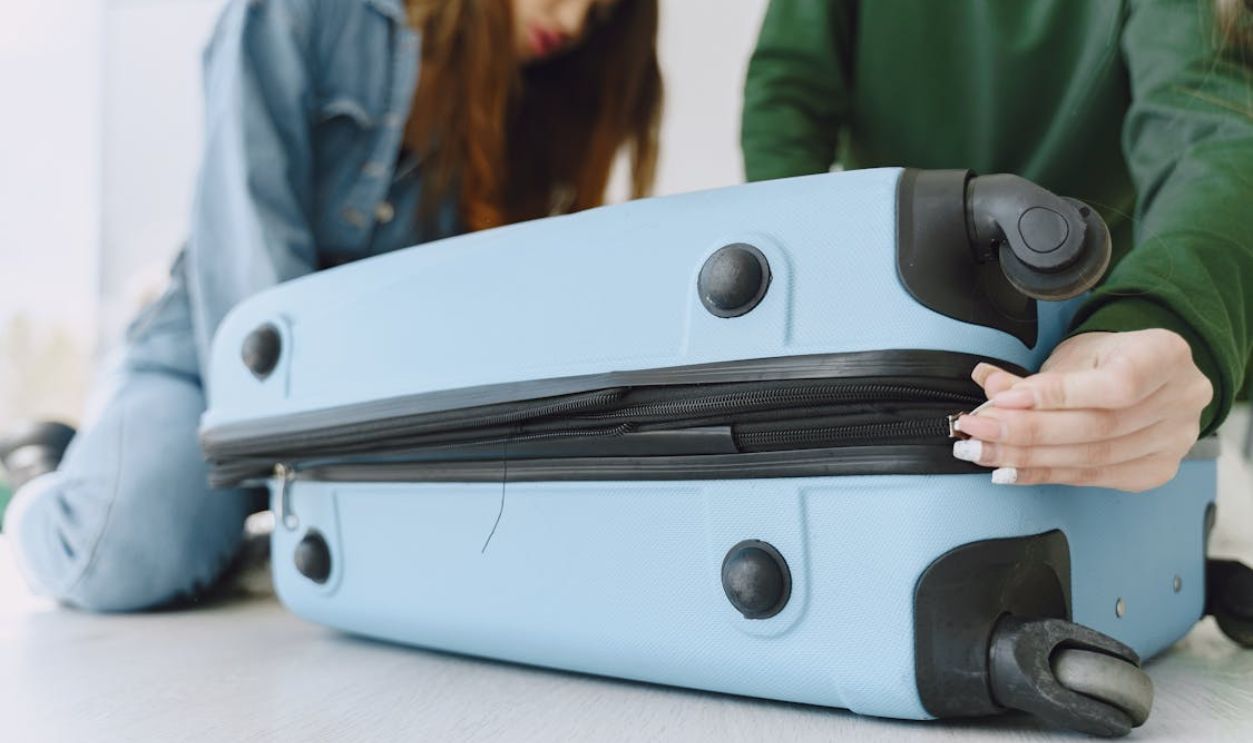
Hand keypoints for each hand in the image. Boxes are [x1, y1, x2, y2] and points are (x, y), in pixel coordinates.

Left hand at [951, 329, 1211, 491]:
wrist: (1147, 377)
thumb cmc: (1111, 359)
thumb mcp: (1075, 354)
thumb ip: (1034, 376)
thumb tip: (991, 388)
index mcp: (1166, 356)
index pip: (1115, 385)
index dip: (1057, 396)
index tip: (1003, 401)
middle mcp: (1180, 401)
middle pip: (1097, 427)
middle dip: (1025, 432)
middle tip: (976, 430)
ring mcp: (1172, 441)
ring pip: (1090, 459)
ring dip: (1026, 458)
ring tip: (981, 451)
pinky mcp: (1154, 471)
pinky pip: (1091, 478)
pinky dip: (1043, 474)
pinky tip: (1009, 471)